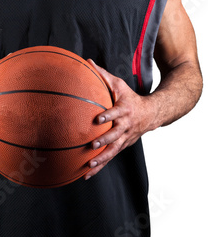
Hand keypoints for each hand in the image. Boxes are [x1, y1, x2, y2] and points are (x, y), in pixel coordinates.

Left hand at [84, 59, 153, 179]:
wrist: (150, 114)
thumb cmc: (130, 97)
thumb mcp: (119, 84)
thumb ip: (103, 75)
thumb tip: (87, 61)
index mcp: (124, 110)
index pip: (116, 113)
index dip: (108, 116)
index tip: (98, 119)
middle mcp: (125, 126)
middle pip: (115, 135)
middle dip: (104, 141)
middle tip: (92, 145)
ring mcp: (124, 138)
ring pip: (113, 151)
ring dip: (102, 159)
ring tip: (90, 164)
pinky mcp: (122, 147)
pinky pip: (110, 158)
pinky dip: (100, 167)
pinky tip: (87, 175)